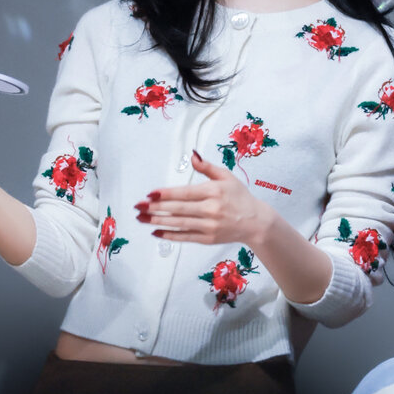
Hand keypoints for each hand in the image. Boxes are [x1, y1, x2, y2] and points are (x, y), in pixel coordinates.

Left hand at [134, 151, 270, 245]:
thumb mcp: (226, 176)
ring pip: (179, 223)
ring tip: (141, 218)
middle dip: (155, 207)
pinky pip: (185, 237)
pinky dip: (169, 235)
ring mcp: (209, 226)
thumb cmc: (239, 196)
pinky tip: (156, 232)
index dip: (166, 193)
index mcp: (214, 191)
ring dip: (157, 221)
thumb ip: (207, 167)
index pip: (185, 193)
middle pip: (178, 209)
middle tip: (138, 206)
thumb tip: (192, 155)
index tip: (150, 193)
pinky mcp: (208, 239)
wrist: (255, 222)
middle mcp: (211, 209)